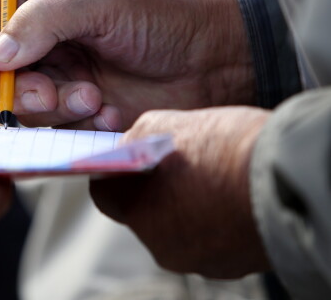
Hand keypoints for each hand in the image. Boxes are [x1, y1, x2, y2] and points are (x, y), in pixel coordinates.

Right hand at [0, 0, 254, 130]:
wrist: (217, 61)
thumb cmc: (164, 15)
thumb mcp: (102, 0)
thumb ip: (43, 20)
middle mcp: (42, 34)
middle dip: (20, 88)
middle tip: (53, 96)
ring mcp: (59, 73)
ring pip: (22, 103)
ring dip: (55, 108)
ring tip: (97, 100)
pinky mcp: (76, 108)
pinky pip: (52, 126)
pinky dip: (75, 125)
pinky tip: (109, 113)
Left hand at [90, 106, 270, 277]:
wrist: (284, 177)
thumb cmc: (223, 148)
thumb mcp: (165, 124)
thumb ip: (136, 138)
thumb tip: (126, 144)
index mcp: (135, 208)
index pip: (105, 194)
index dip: (115, 174)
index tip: (127, 161)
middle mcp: (158, 242)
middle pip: (144, 214)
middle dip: (156, 190)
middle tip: (177, 165)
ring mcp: (195, 259)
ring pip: (179, 229)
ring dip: (187, 207)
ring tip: (208, 178)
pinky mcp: (229, 266)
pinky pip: (210, 241)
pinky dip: (214, 220)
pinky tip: (229, 195)